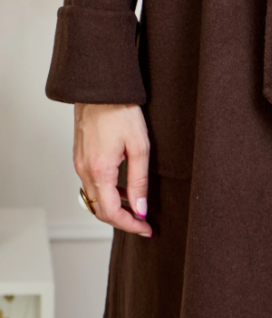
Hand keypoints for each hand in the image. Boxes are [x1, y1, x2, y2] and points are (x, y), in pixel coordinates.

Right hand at [73, 103, 151, 236]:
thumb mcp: (139, 146)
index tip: (146, 228)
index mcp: (99, 171)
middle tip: (143, 222)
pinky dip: (106, 193)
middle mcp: (84, 170)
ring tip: (135, 206)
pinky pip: (91, 184)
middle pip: (99, 210)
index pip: (110, 213)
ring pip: (94, 199)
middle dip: (122, 220)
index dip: (129, 225)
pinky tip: (122, 187)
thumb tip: (140, 208)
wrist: (101, 88)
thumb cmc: (121, 111)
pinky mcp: (80, 157)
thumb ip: (139, 180)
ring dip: (113, 207)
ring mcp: (79, 164)